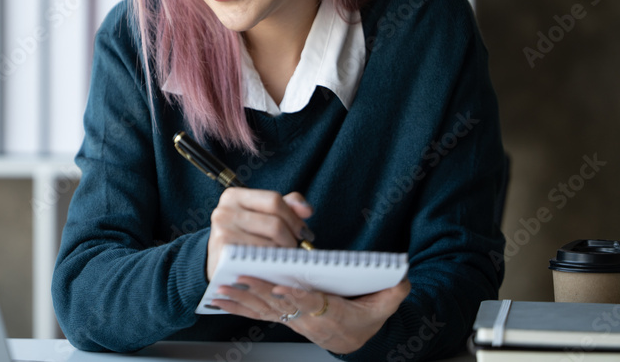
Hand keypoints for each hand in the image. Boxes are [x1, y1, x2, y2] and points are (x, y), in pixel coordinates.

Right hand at [206, 189, 312, 280]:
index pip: (274, 200)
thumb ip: (286, 207)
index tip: (303, 233)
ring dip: (283, 255)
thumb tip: (307, 209)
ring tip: (284, 259)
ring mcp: (222, 231)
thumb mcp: (261, 216)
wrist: (218, 264)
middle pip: (275, 223)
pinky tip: (274, 267)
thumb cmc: (244, 238)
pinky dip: (272, 265)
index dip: (294, 218)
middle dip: (292, 239)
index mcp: (234, 196)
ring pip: (270, 244)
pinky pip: (260, 259)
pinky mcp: (224, 253)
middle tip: (296, 250)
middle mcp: (225, 210)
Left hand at [210, 278, 410, 354]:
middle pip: (280, 306)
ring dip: (241, 300)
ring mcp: (291, 319)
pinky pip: (255, 312)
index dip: (297, 298)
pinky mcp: (281, 316)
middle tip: (241, 278)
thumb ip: (392, 293)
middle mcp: (306, 319)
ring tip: (221, 288)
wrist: (353, 340)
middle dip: (259, 292)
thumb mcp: (384, 307)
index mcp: (330, 314)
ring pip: (262, 310)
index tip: (282, 289)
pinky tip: (218, 299)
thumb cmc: (364, 319)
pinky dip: (236, 305)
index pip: (312, 304)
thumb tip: (401, 278)